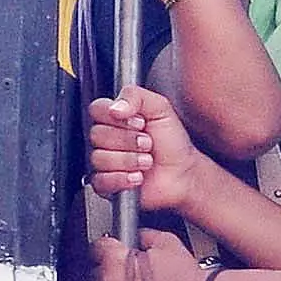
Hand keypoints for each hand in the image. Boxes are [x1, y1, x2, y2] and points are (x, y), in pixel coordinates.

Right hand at [87, 84, 204, 214]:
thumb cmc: (172, 143)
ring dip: (129, 160)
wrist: (183, 173)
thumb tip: (115, 107)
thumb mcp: (161, 108)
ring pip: (99, 158)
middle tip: (147, 144)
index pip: (97, 109)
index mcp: (116, 118)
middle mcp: (107, 138)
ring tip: (146, 161)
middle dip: (129, 141)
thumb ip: (136, 96)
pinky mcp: (106, 184)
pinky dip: (122, 179)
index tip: (140, 123)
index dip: (117, 118)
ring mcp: (105, 161)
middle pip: (97, 134)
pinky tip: (137, 177)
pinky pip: (100, 180)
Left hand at [91, 228, 205, 280]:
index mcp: (117, 261)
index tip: (108, 248)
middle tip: (120, 270)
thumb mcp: (168, 242)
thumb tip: (140, 236)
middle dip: (105, 270)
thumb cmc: (186, 278)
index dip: (104, 246)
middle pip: (94, 274)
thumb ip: (146, 236)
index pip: (96, 248)